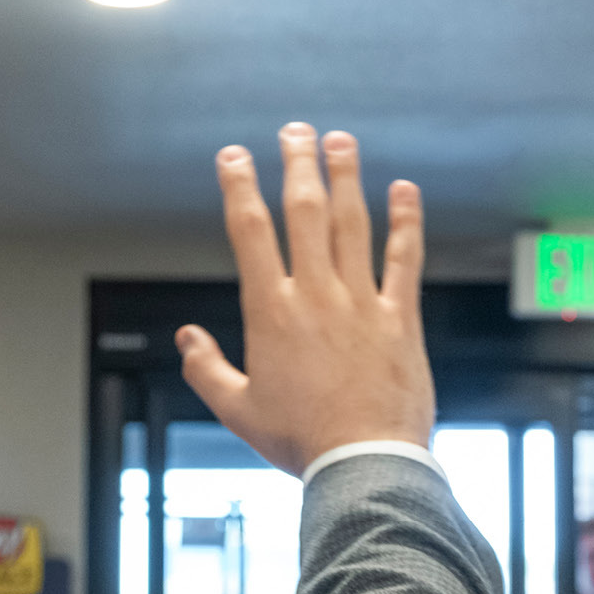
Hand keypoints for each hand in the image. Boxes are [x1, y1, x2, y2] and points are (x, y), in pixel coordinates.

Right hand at [180, 124, 433, 475]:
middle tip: (294, 131)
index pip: (250, 232)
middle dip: (297, 164)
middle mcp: (316, 295)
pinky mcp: (399, 318)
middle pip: (305, 212)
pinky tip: (405, 191)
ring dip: (346, 177)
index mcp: (271, 312)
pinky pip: (404, 259)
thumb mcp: (237, 410)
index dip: (239, 186)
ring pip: (353, 224)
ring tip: (340, 142)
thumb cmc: (301, 443)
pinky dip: (406, 222)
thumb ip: (207, 370)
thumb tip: (187, 340)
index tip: (233, 156)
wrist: (364, 463)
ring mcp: (361, 302)